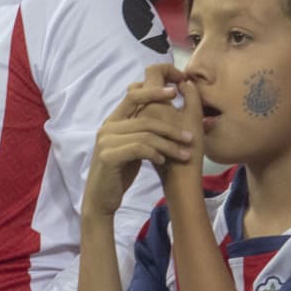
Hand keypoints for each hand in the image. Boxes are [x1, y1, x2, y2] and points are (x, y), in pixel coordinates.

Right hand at [84, 63, 192, 218]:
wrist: (101, 199)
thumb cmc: (119, 172)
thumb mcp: (131, 146)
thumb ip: (139, 130)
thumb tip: (163, 115)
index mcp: (113, 120)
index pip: (133, 95)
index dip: (154, 91)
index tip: (175, 91)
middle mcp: (108, 127)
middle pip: (145, 117)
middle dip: (171, 127)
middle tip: (190, 137)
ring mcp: (106, 141)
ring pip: (146, 134)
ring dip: (169, 145)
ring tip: (184, 154)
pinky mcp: (109, 156)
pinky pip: (139, 148)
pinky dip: (155, 153)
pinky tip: (163, 161)